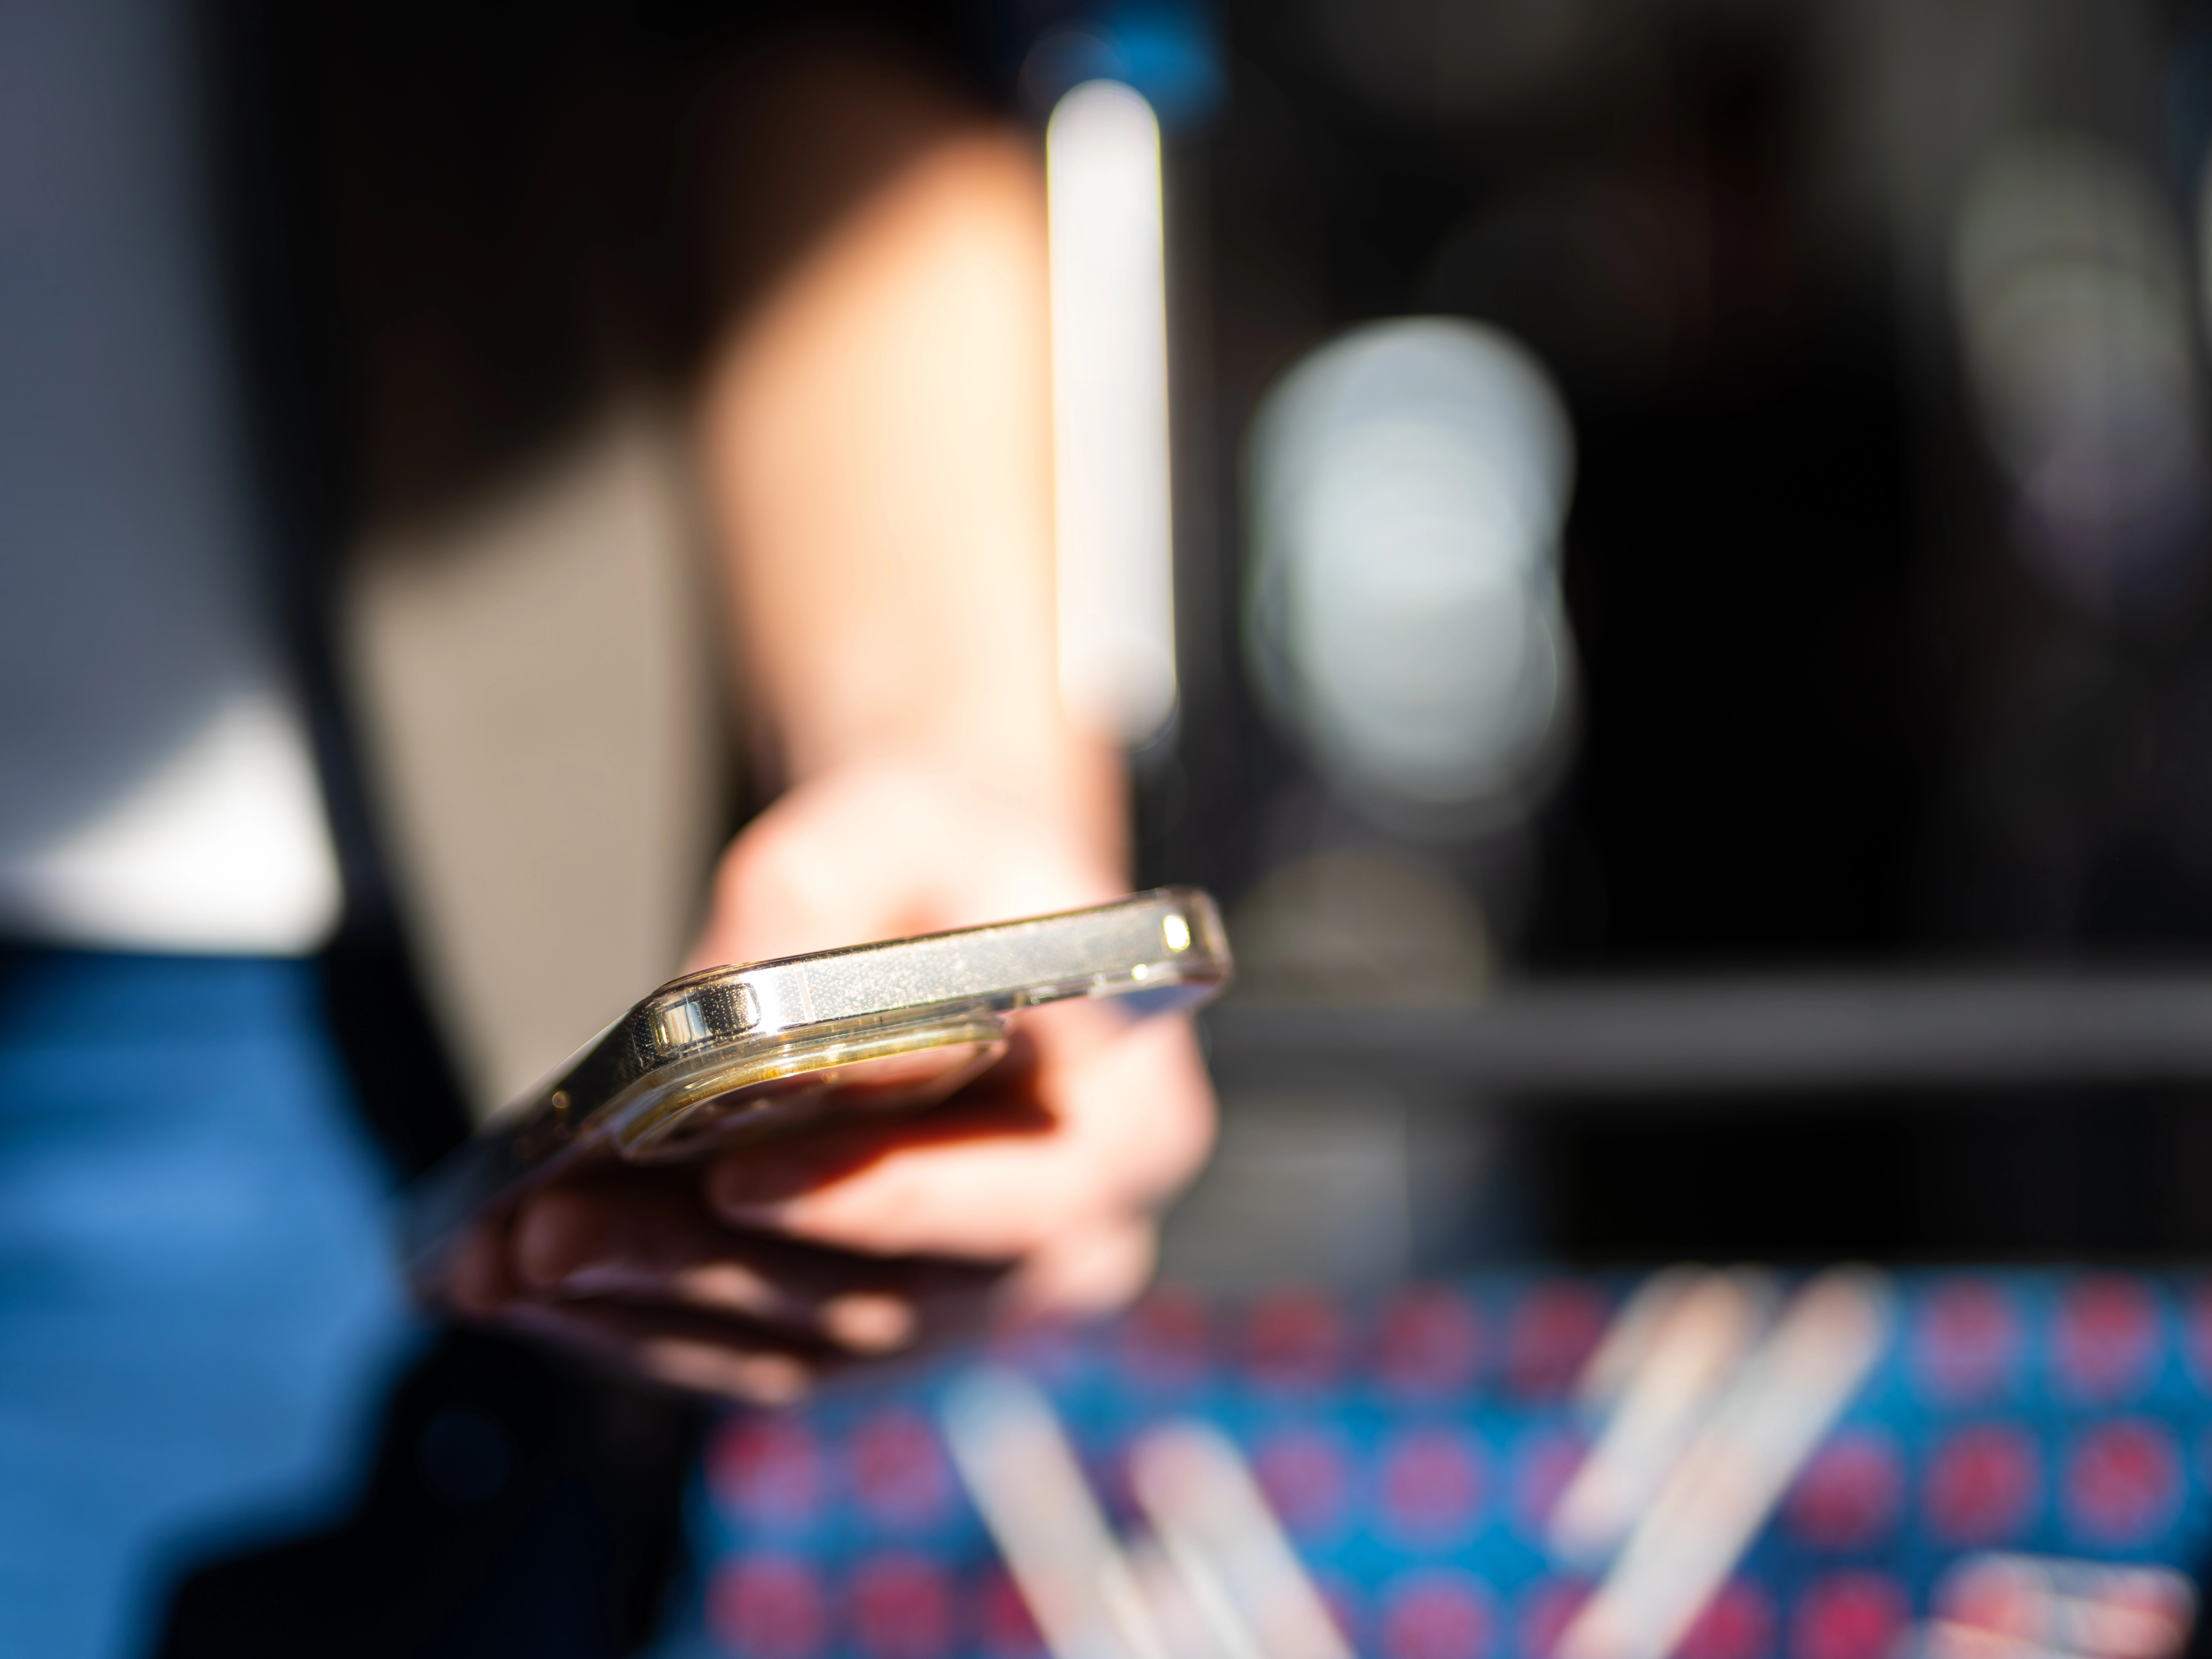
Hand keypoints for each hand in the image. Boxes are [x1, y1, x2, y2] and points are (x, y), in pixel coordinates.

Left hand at [445, 758, 1217, 1401]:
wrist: (957, 906)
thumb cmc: (948, 857)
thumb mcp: (899, 824)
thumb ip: (823, 903)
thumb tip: (724, 1014)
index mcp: (1130, 1124)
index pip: (1021, 1197)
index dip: (883, 1198)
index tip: (738, 1177)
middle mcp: (1072, 1248)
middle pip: (892, 1296)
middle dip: (708, 1268)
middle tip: (552, 1230)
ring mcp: (973, 1303)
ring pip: (806, 1343)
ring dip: (646, 1313)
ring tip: (500, 1260)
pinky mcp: (881, 1325)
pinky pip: (761, 1355)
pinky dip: (639, 1327)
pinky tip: (520, 1285)